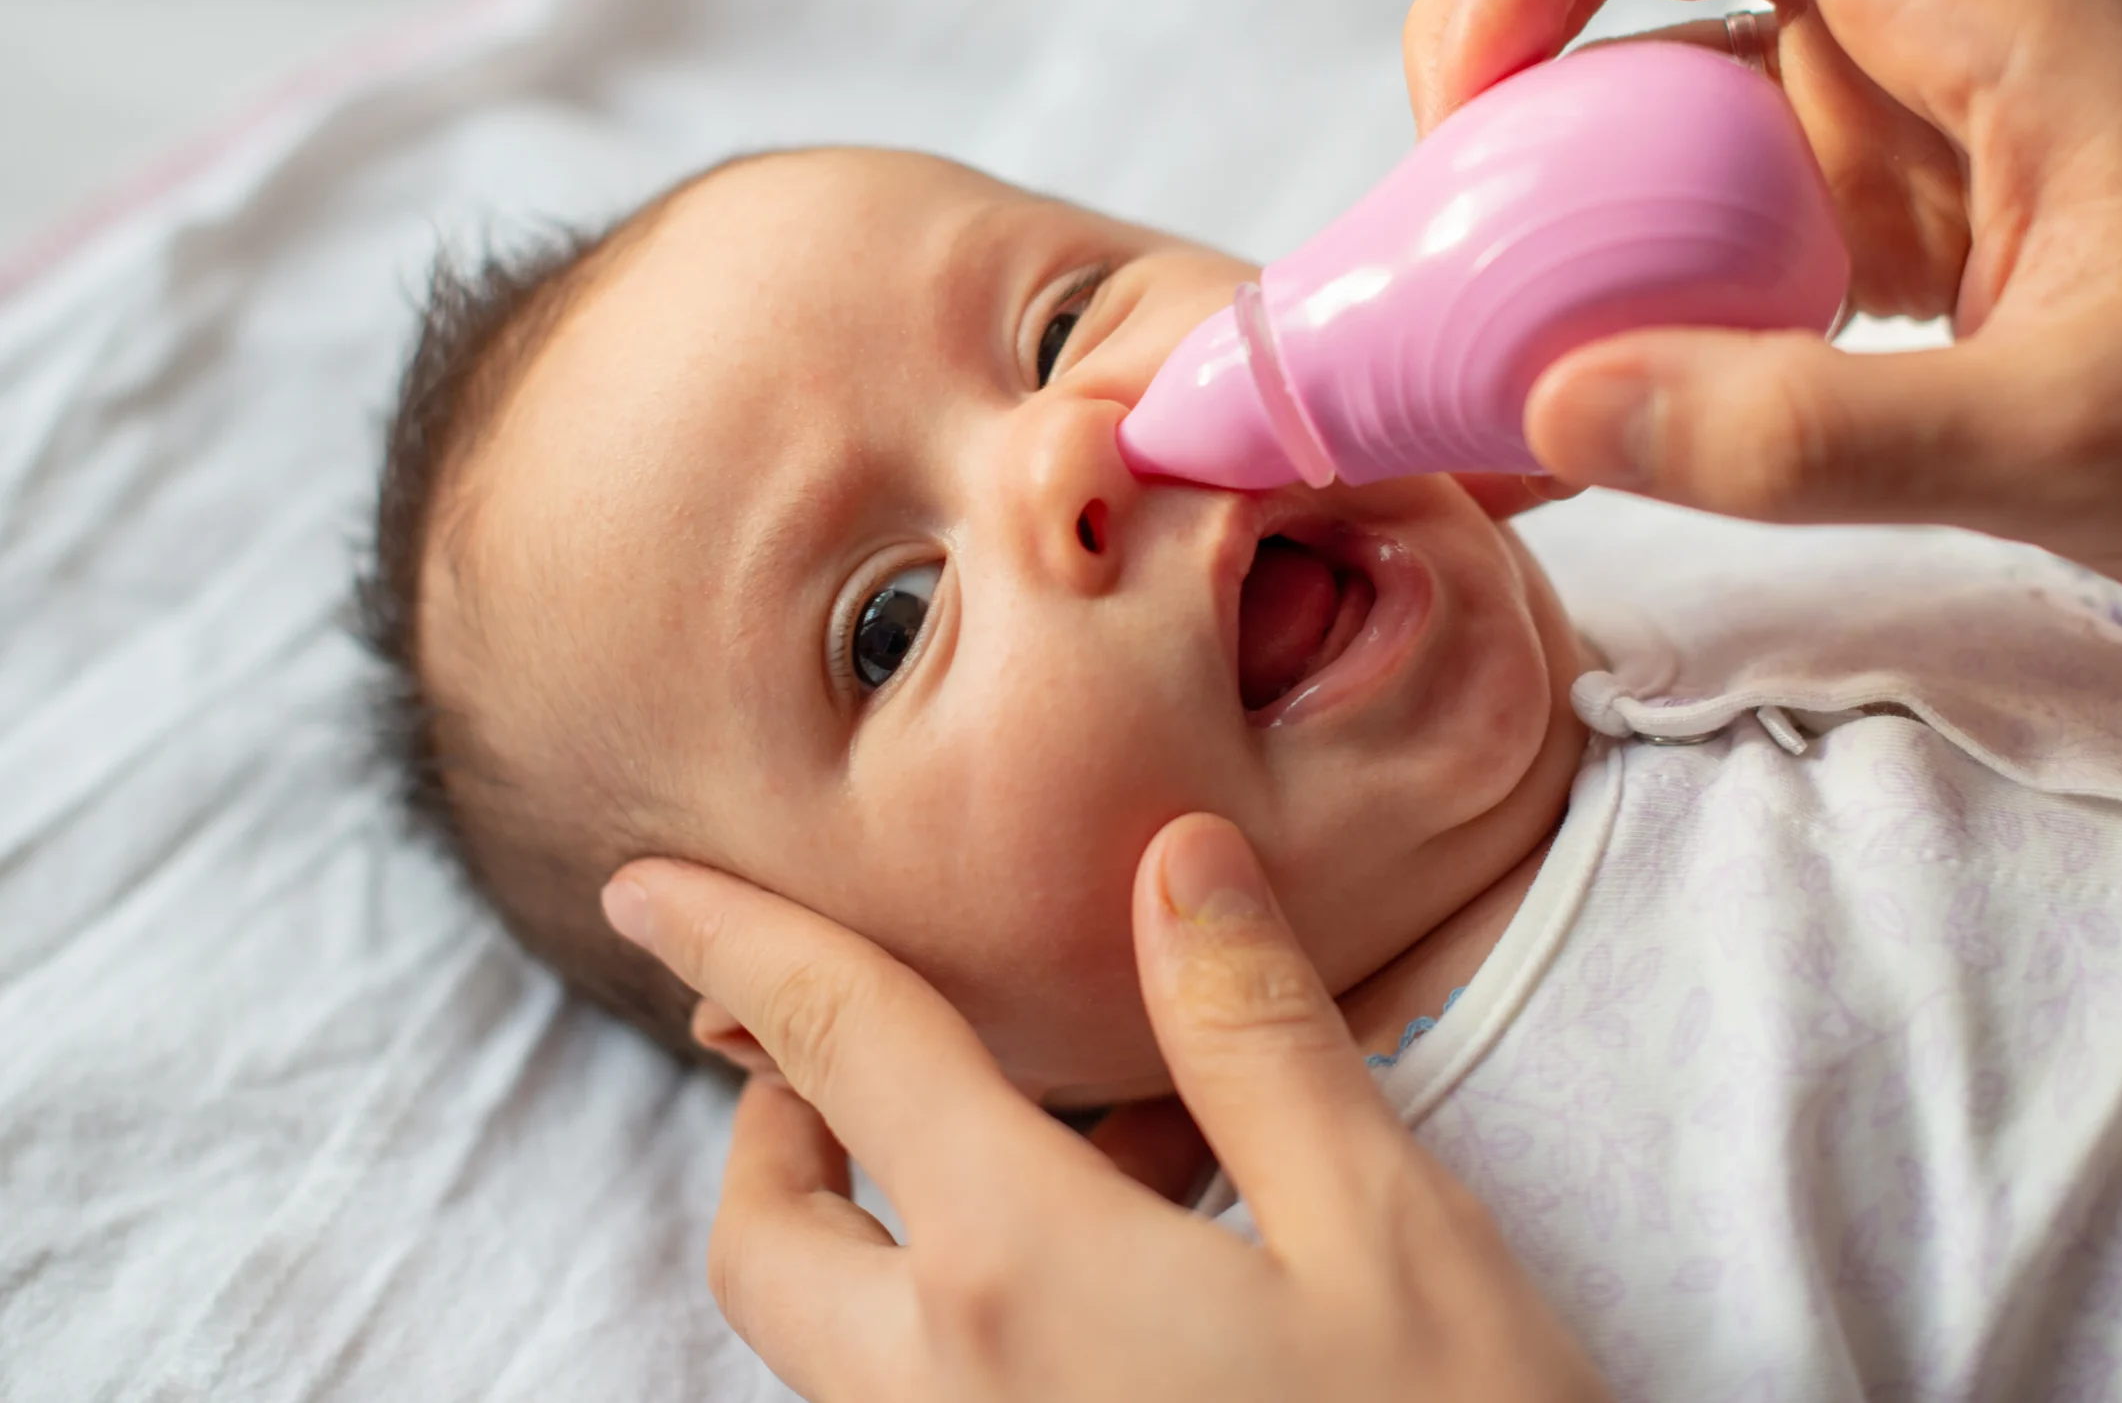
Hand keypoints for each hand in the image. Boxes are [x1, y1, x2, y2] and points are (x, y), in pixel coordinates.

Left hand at [600, 815, 1606, 1402]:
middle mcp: (945, 1397)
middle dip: (774, 1123)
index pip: (841, 1054)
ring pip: (840, 1342)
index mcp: (1018, 1276)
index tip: (650, 886)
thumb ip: (1257, 1035)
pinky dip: (971, 1308)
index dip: (738, 943)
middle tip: (848, 1045)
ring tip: (1077, 1141)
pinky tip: (1140, 1268)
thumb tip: (1173, 858)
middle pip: (770, 1243)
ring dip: (884, 1223)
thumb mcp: (1385, 1231)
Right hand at [1406, 0, 2121, 628]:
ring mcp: (1909, 109)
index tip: (1478, 102)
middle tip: (1457, 213)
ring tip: (1497, 316)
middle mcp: (1927, 17)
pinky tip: (1597, 378)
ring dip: (1564, 173)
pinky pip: (1720, 191)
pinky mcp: (1903, 204)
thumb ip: (1808, 434)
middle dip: (1510, 41)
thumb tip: (1560, 406)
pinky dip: (1634, 261)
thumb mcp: (2064, 440)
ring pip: (1670, 69)